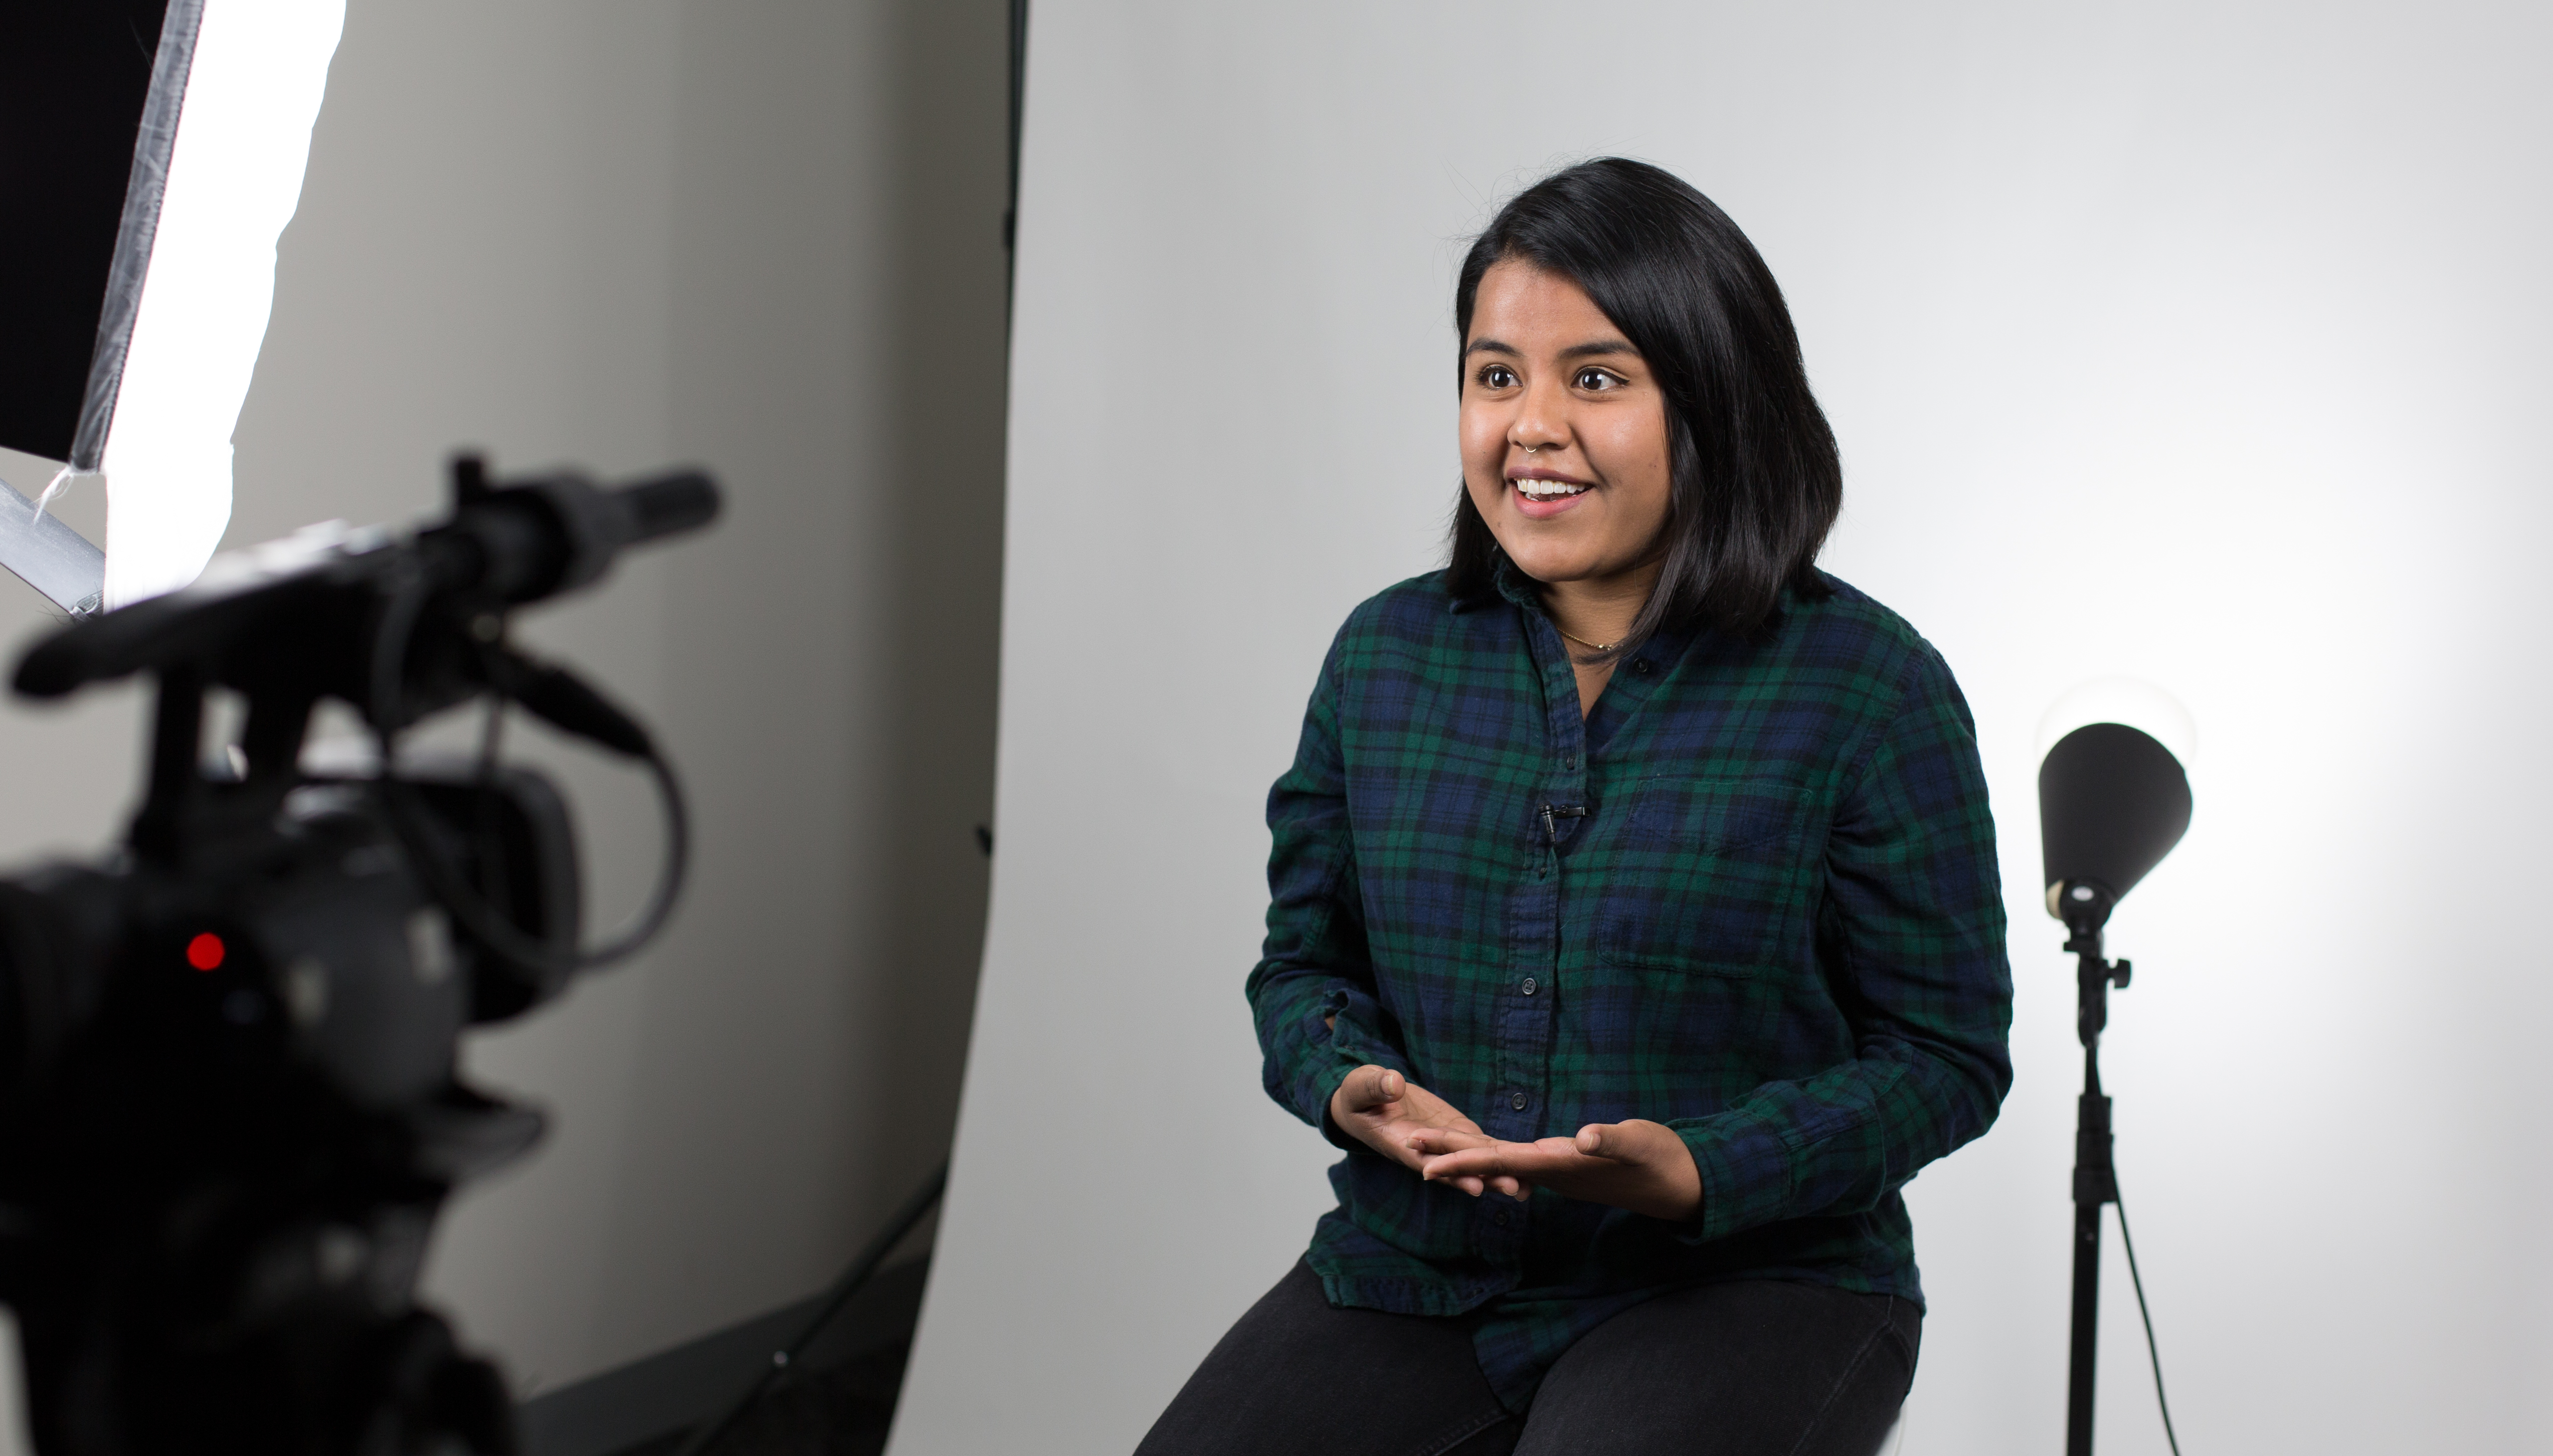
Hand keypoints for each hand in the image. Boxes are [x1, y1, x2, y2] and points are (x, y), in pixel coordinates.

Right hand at [1327, 1065, 1525, 1200]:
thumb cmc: (1359, 1095)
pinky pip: (1478, 1147)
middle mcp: (1425, 1151)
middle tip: (1512, 1187)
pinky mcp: (1456, 1133)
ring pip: (1472, 1161)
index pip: (1426, 1160)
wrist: (1369, 1100)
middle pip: (1456, 1168)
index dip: (1450, 1173)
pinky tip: (1524, 1167)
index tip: (1472, 1184)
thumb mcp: (1360, 1087)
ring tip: (1526, 1186)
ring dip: (1497, 1173)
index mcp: (1399, 1143)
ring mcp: (1444, 1143)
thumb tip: (1394, 1083)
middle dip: (1484, 1178)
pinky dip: (1499, 1156)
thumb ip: (1375, 1086)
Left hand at [1410, 1119, 1701, 1221]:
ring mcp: (1557, 1172)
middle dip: (1449, 1156)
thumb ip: (1610, 1141)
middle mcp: (1551, 1172)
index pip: (1502, 1162)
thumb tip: (1581, 1139)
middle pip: (1491, 1162)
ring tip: (1429, 1150)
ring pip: (1502, 1163)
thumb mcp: (1638, 1144)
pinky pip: (1520, 1162)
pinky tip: (1480, 1153)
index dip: (1463, 1161)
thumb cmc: (1662, 1161)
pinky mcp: (1566, 1166)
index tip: (1426, 1165)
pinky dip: (1494, 1156)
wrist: (1681, 1185)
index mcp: (1560, 1167)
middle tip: (1406, 1146)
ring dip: (1466, 1156)